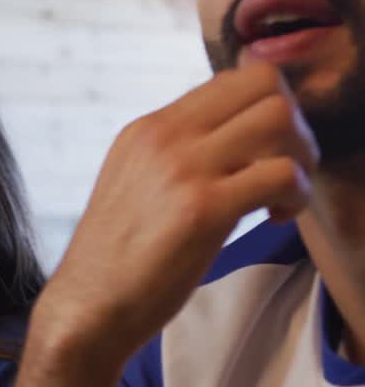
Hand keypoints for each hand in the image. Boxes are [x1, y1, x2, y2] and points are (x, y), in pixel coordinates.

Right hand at [37, 63, 318, 378]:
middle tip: (285, 171)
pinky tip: (272, 220)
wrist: (87, 307)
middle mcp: (163, 136)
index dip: (267, 111)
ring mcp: (182, 168)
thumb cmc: (115, 261)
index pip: (230, 79)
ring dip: (300, 156)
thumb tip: (234, 148)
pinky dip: (296, 195)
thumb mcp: (133, 185)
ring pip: (278, 118)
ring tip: (282, 197)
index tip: (264, 154)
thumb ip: (174, 157)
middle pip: (263, 82)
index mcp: (146, 129)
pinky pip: (282, 174)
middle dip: (294, 124)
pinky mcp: (202, 208)